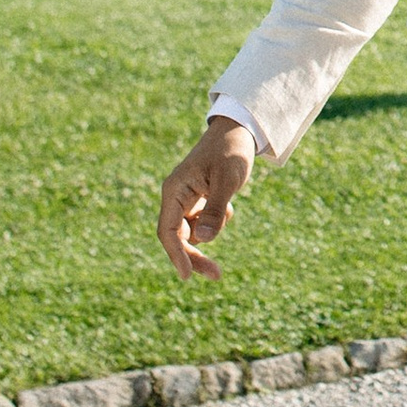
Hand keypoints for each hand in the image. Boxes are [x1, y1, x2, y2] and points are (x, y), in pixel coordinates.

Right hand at [157, 119, 255, 278]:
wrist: (238, 131)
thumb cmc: (231, 152)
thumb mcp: (227, 180)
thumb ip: (215, 209)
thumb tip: (203, 240)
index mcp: (174, 190)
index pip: (168, 231)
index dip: (176, 255)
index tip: (188, 275)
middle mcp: (175, 196)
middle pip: (177, 237)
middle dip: (195, 255)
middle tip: (217, 275)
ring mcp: (185, 199)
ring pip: (192, 233)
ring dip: (211, 231)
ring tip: (228, 205)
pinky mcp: (197, 201)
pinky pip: (204, 223)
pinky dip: (217, 221)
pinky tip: (228, 201)